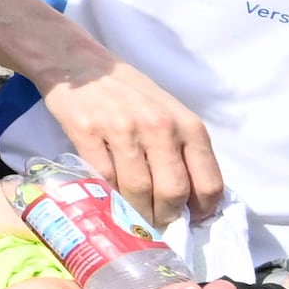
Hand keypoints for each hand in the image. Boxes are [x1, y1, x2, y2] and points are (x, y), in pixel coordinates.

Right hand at [26, 52, 223, 228]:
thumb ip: (183, 148)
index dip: (201, 209)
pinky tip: (110, 197)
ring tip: (134, 216)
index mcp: (187, 125)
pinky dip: (108, 193)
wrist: (81, 66)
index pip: (207, 182)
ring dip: (136, 211)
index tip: (191, 218)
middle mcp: (159, 127)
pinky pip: (103, 178)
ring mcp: (122, 130)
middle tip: (158, 222)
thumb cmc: (130, 92)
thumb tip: (189, 196)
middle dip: (166, 215)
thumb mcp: (170, 113)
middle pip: (172, 191)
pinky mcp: (87, 132)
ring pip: (137, 189)